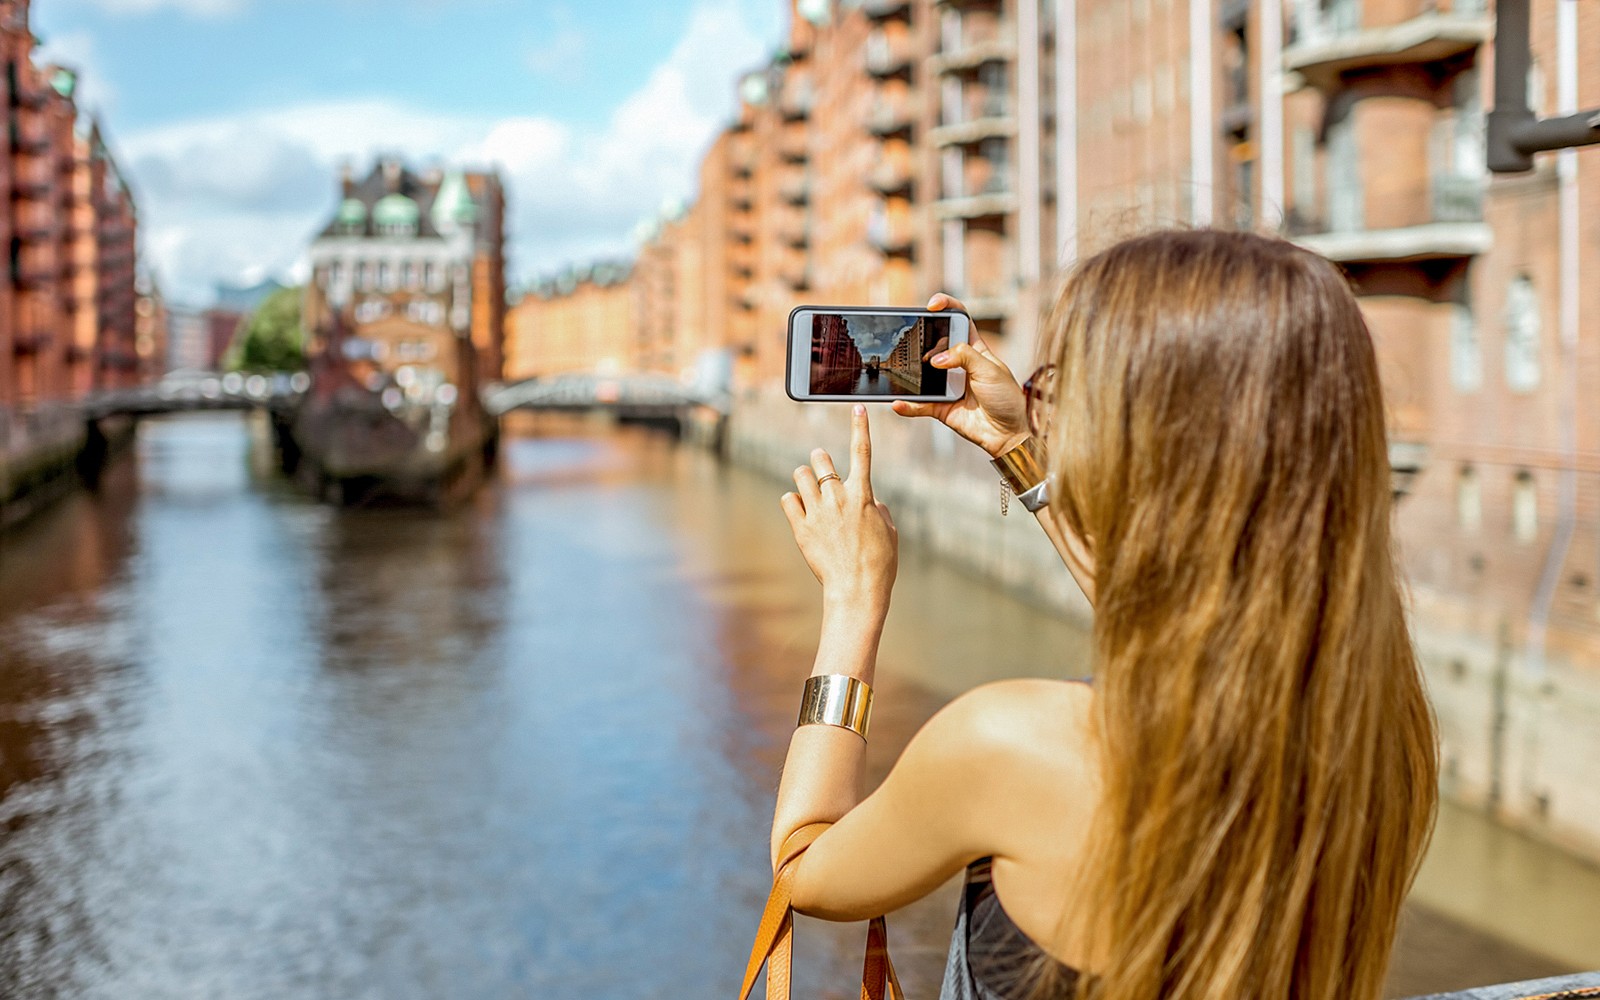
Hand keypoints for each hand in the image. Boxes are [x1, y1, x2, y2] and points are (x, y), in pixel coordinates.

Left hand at [780, 405, 897, 612]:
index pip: (862, 452)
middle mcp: (838, 497)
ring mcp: (817, 511)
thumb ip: (878, 509)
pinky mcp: (801, 528)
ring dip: (804, 479)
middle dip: (819, 459)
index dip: (860, 427)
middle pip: (820, 458)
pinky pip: (787, 499)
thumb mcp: (889, 532)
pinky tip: (799, 510)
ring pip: (800, 475)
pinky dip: (792, 501)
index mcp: (863, 495)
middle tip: (820, 468)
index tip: (858, 408)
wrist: (857, 591)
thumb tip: (869, 502)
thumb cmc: (879, 564)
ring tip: (809, 492)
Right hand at [891, 293, 1029, 457]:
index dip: (946, 307)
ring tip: (904, 371)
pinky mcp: (941, 407)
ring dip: (912, 373)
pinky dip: (908, 405)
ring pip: (923, 375)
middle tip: (913, 340)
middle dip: (922, 339)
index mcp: (975, 349)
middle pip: (934, 345)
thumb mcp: (989, 369)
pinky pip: (920, 404)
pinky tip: (898, 403)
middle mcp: (959, 365)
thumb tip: (936, 359)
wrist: (1009, 433)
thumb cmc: (1007, 398)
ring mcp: (948, 386)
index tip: (932, 305)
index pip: (959, 320)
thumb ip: (964, 357)